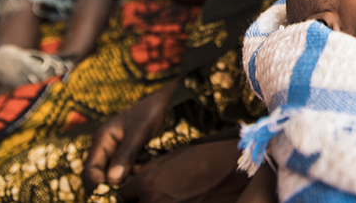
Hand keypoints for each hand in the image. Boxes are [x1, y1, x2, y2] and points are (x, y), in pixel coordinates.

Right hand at [82, 82, 175, 194]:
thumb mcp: (139, 131)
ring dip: (114, 187)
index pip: (89, 170)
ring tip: (125, 195)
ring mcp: (114, 151)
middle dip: (103, 189)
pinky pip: (119, 172)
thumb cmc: (150, 110)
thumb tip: (112, 180)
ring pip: (107, 176)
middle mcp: (103, 148)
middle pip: (95, 176)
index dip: (96, 186)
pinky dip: (123, 182)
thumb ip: (126, 154)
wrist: (162, 99)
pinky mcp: (125, 155)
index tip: (108, 196)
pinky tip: (133, 187)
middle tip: (118, 198)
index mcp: (101, 140)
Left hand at [117, 139, 246, 202]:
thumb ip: (149, 170)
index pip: (123, 194)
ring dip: (152, 202)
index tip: (136, 188)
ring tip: (167, 195)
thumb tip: (136, 176)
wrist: (232, 169)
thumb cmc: (203, 157)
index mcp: (148, 184)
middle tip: (152, 192)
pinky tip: (179, 198)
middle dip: (138, 200)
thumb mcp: (172, 157)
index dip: (129, 190)